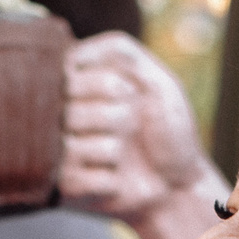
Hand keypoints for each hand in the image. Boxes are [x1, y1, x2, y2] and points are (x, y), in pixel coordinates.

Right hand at [59, 32, 228, 238]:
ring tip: (124, 154)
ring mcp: (59, 150)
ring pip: (75, 146)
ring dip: (114, 151)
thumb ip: (119, 52)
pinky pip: (81, 179)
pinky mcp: (64, 186)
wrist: (179, 182)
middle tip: (132, 127)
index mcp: (77, 82)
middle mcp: (61, 113)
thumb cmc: (166, 128)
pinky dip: (110, 180)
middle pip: (71, 110)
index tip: (131, 92)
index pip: (67, 70)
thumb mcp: (155, 79)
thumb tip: (68, 57)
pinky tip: (116, 179)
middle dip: (117, 118)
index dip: (107, 84)